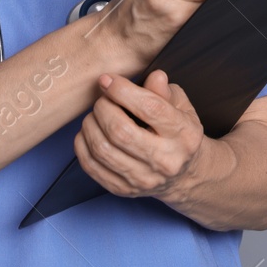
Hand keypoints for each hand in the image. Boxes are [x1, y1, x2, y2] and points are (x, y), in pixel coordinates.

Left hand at [74, 70, 217, 202]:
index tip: (108, 80)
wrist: (183, 175)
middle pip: (120, 131)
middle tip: (102, 99)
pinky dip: (83, 145)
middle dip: (103, 108)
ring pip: (102, 149)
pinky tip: (88, 132)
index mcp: (183, 134)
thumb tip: (154, 76)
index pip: (150, 108)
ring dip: (90, 125)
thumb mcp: (181, 107)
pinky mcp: (124, 190)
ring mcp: (143, 179)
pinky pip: (92, 166)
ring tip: (95, 114)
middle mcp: (165, 160)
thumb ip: (165, 92)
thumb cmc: (179, 134)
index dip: (123, 90)